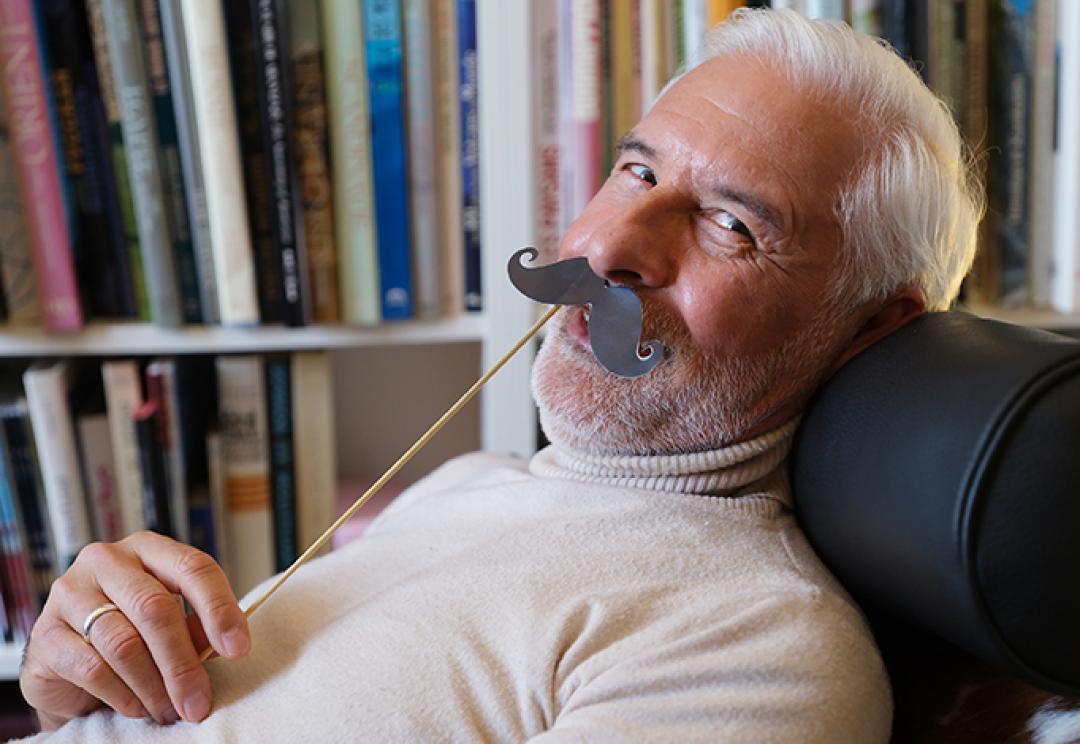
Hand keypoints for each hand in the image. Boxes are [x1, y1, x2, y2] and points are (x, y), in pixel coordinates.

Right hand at [19, 531, 250, 729]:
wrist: (66, 664)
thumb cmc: (130, 634)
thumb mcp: (170, 624)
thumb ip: (196, 627)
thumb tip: (227, 644)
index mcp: (148, 549)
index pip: (193, 566)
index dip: (219, 608)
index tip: (238, 648)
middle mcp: (107, 561)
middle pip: (156, 608)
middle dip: (183, 662)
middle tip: (198, 702)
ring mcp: (70, 592)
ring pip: (124, 643)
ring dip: (153, 686)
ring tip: (170, 711)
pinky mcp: (44, 633)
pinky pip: (92, 668)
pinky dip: (122, 694)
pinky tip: (138, 708)